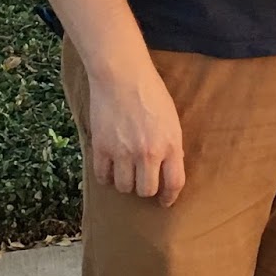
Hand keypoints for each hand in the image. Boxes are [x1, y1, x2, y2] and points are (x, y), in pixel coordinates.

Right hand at [86, 54, 185, 204]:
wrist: (121, 75)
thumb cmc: (150, 92)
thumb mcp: (172, 119)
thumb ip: (172, 145)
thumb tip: (169, 168)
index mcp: (170, 145)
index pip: (174, 184)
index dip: (169, 197)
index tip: (165, 201)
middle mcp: (147, 153)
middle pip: (146, 190)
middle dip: (145, 189)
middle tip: (142, 182)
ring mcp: (123, 152)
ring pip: (123, 187)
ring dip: (125, 183)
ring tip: (125, 172)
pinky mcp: (102, 147)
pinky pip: (102, 176)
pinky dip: (106, 177)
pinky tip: (109, 169)